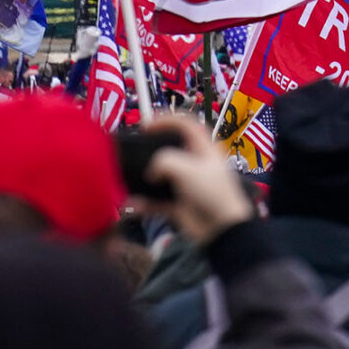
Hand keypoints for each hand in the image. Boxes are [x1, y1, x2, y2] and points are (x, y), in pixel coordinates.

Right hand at [141, 112, 253, 244]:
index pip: (188, 125)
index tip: (146, 125)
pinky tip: (134, 205)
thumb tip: (152, 173)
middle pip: (170, 150)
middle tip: (133, 153)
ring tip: (126, 180)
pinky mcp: (179, 204)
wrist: (222, 229)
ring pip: (160, 177)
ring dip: (143, 180)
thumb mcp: (187, 169)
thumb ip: (164, 161)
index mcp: (204, 149)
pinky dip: (145, 203)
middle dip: (150, 150)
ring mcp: (187, 184)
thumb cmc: (210, 192)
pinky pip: (157, 201)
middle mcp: (195, 164)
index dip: (168, 120)